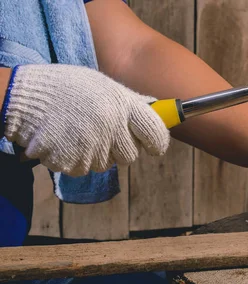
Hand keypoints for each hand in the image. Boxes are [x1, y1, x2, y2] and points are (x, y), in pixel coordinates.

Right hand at [2, 64, 169, 175]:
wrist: (23, 99)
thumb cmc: (65, 88)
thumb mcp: (102, 86)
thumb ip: (129, 101)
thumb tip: (156, 113)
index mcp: (121, 105)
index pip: (155, 132)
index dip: (158, 142)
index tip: (156, 146)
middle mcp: (111, 127)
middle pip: (132, 154)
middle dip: (123, 149)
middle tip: (109, 136)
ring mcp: (93, 146)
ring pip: (109, 163)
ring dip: (100, 153)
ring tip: (82, 132)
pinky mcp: (75, 162)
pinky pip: (86, 168)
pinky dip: (79, 159)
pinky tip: (68, 140)